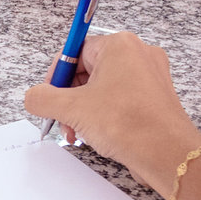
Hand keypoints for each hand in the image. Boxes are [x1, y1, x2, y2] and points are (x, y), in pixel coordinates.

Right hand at [24, 32, 200, 198]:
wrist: (166, 153)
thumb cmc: (128, 123)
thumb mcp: (71, 109)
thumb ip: (42, 98)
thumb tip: (34, 97)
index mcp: (119, 45)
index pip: (75, 51)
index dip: (57, 75)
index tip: (49, 95)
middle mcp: (138, 54)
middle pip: (88, 71)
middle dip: (70, 98)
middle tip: (62, 119)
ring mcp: (150, 76)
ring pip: (103, 88)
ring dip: (84, 110)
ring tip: (78, 132)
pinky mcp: (155, 97)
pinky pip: (120, 99)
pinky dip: (104, 115)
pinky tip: (96, 135)